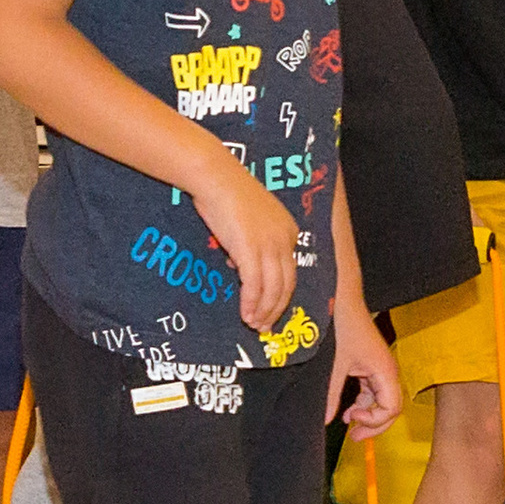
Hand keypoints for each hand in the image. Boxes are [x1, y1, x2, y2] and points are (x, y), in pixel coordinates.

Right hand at [192, 158, 300, 332]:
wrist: (215, 176)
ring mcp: (270, 245)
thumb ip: (247, 242)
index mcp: (289, 230)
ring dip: (263, 311)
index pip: (288, 270)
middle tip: (265, 327)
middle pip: (286, 284)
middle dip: (276, 309)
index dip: (278, 292)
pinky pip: (254, 286)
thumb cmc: (226, 192)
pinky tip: (245, 315)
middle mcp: (285, 239)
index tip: (267, 306)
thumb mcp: (246, 219)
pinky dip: (251, 303)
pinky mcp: (251, 250)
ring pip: (273, 289)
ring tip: (254, 325)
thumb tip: (238, 264)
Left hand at [329, 300, 401, 434]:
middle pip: (392, 408)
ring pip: (383, 402)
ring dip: (369, 415)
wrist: (344, 300)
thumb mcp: (335, 365)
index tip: (352, 420)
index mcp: (384, 371)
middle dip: (375, 424)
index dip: (375, 421)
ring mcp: (382, 369)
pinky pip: (374, 392)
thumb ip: (330, 395)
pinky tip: (349, 410)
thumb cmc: (343, 325)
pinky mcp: (373, 366)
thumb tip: (325, 421)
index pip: (391, 408)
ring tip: (350, 424)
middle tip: (355, 437)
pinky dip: (364, 404)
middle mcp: (388, 371)